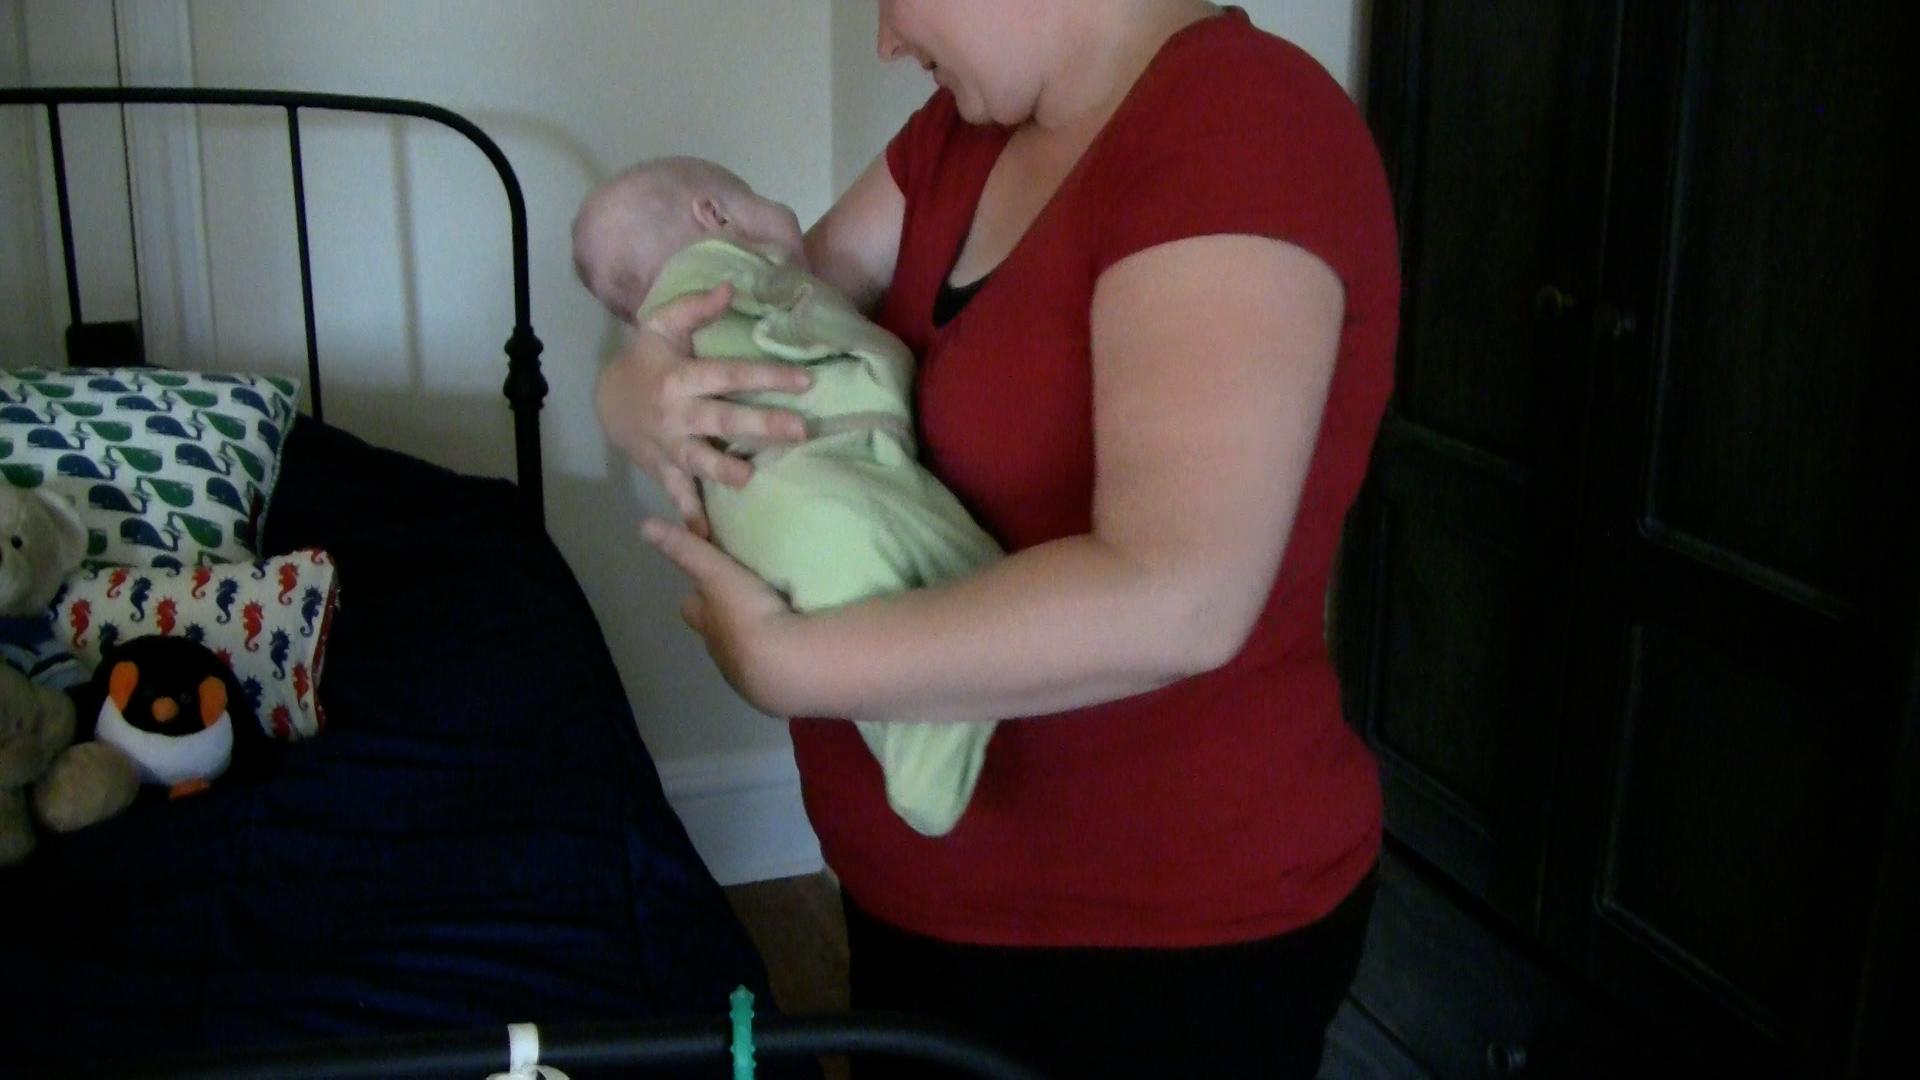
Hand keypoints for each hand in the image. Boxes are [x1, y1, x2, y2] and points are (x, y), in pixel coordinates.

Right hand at [597, 284, 810, 536]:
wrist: (606, 400)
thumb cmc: (647, 359)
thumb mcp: (662, 325)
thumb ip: (695, 307)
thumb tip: (730, 287)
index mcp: (681, 376)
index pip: (729, 375)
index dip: (766, 376)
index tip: (805, 381)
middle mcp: (676, 413)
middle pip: (721, 419)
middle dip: (760, 426)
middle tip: (800, 431)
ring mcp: (669, 445)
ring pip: (698, 460)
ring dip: (723, 471)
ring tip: (750, 479)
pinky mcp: (663, 470)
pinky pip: (678, 494)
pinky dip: (690, 515)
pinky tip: (707, 537)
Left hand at [640, 517, 814, 716]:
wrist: (786, 664)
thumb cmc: (746, 615)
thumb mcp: (717, 574)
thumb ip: (687, 549)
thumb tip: (644, 525)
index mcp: (709, 621)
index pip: (691, 607)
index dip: (696, 596)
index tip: (708, 583)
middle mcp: (722, 649)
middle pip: (715, 633)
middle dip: (724, 619)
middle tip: (746, 601)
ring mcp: (748, 672)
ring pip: (745, 651)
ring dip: (756, 638)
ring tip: (779, 621)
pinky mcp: (776, 686)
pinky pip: (775, 668)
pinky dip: (781, 656)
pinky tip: (797, 645)